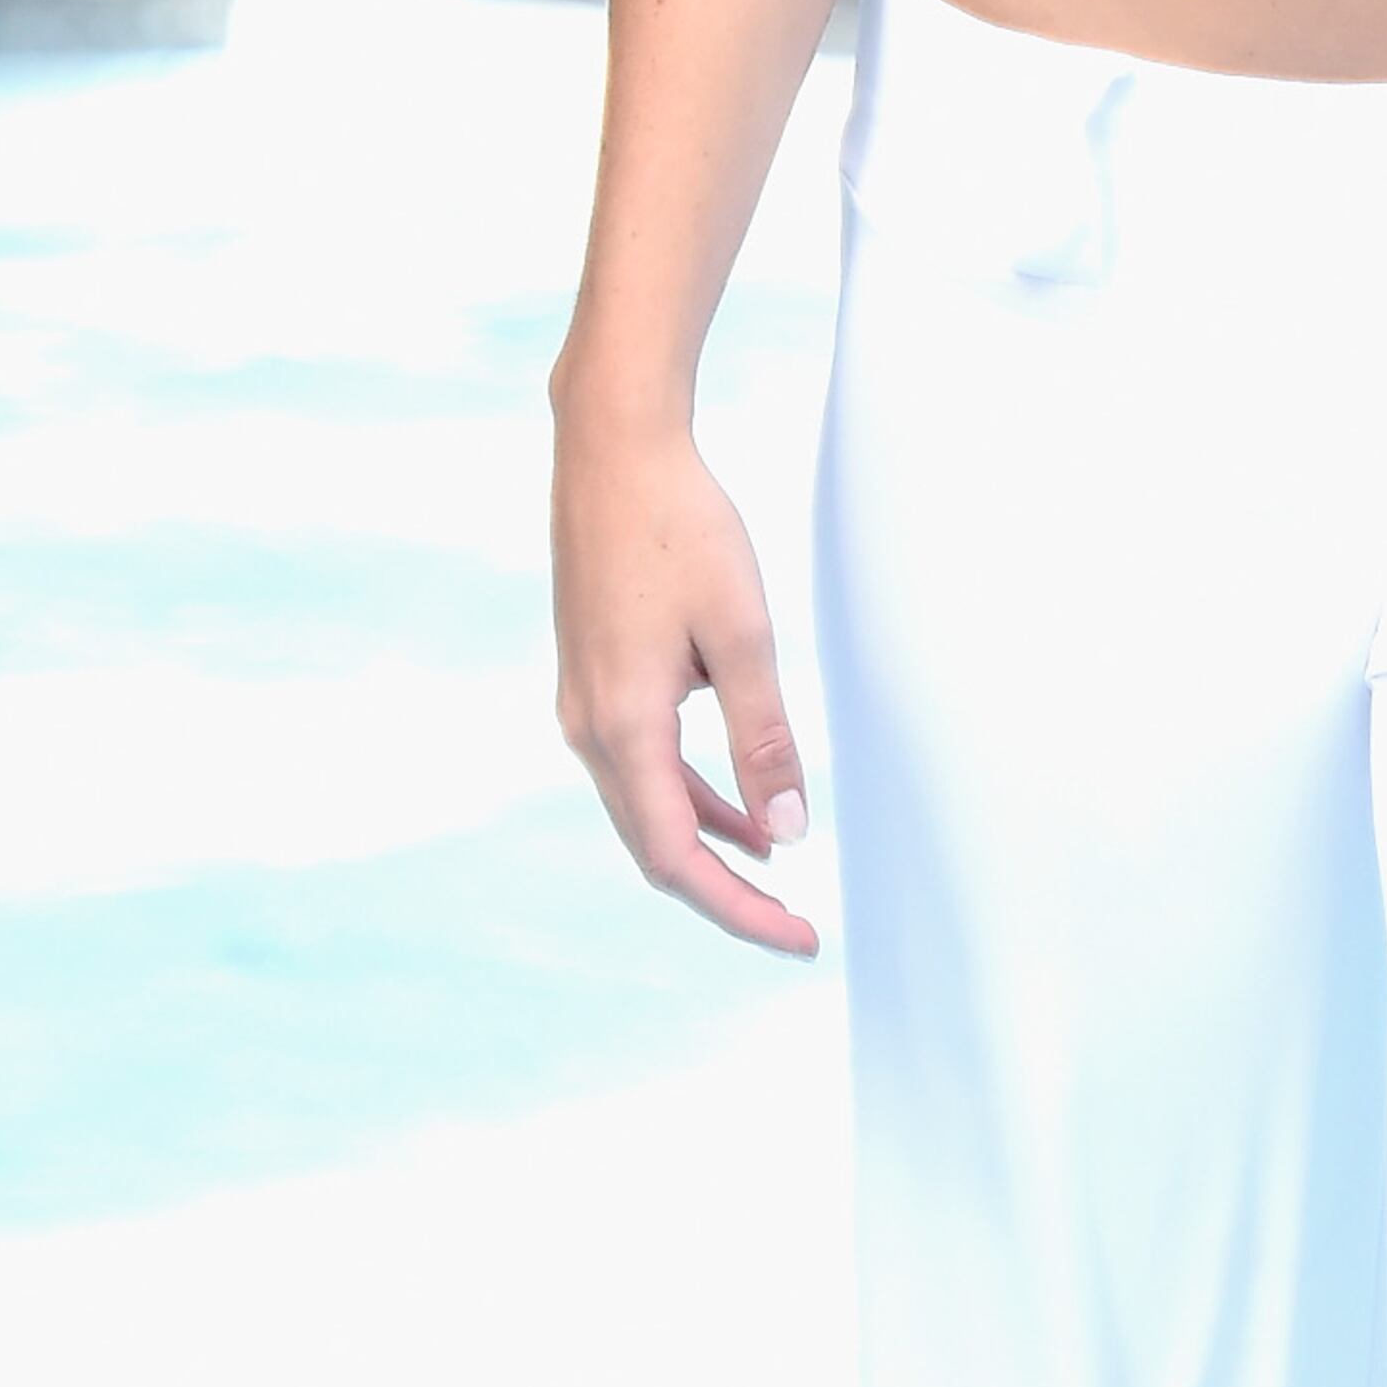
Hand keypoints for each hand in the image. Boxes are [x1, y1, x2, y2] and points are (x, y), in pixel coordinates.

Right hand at [552, 411, 818, 952]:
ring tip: (780, 871)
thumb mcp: (743, 634)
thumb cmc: (681, 526)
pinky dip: (692, 796)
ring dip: (712, 843)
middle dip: (728, 893)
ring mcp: (584, 703)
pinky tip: (740, 801)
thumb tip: (789, 834)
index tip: (802, 939)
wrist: (612, 447)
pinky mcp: (594, 678)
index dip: (740, 910)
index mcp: (623, 726)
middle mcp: (589, 727)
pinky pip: (642, 766)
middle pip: (656, 847)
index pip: (679, 858)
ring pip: (648, 808)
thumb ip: (764, 738)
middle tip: (798, 928)